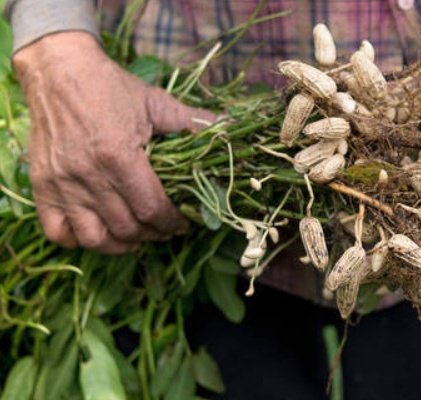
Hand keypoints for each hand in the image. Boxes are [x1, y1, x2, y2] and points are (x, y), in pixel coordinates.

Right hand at [13, 32, 215, 253]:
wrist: (59, 71)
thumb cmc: (110, 87)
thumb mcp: (155, 103)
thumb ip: (192, 122)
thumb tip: (230, 126)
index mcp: (119, 157)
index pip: (152, 208)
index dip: (172, 222)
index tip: (183, 224)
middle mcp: (88, 176)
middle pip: (128, 227)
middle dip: (154, 234)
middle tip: (165, 230)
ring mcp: (62, 184)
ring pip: (94, 237)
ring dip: (121, 244)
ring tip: (137, 238)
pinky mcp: (42, 187)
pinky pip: (57, 231)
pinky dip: (79, 240)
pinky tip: (99, 234)